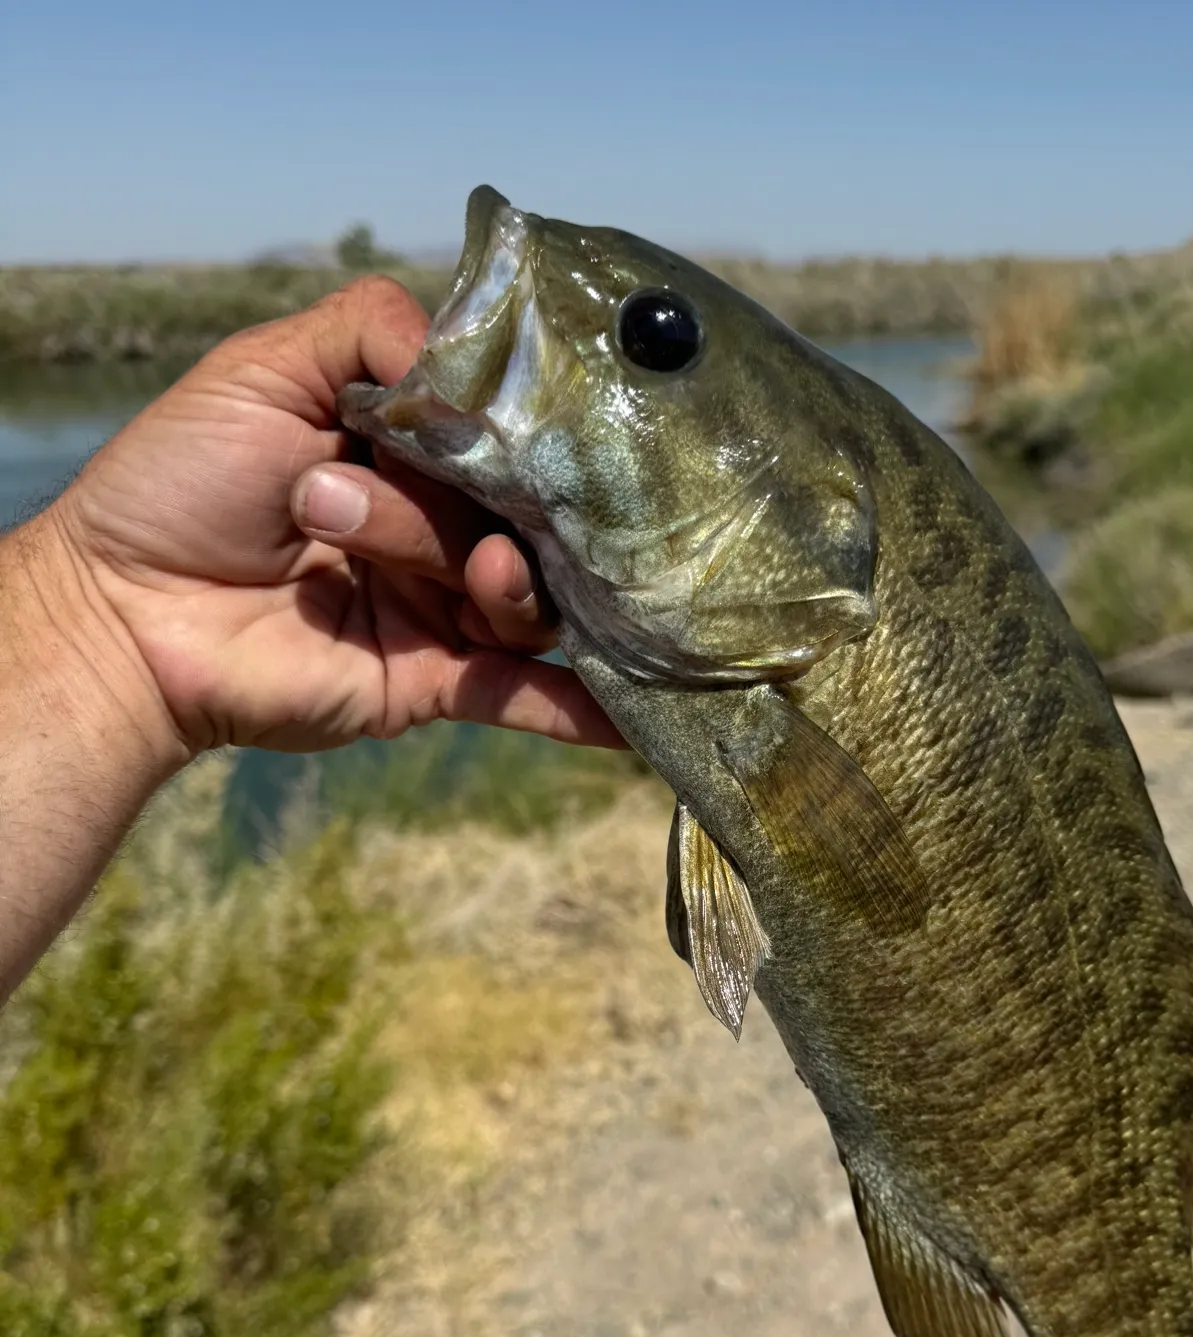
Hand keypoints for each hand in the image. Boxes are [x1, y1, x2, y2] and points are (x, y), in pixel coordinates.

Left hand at [39, 274, 621, 765]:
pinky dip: (581, 714)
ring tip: (477, 570)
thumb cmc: (181, 483)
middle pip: (525, 518)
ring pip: (525, 596)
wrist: (124, 615)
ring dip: (504, 581)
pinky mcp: (434, 684)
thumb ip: (370, 332)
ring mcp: (443, 609)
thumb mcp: (267, 369)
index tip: (550, 425)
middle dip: (497, 511)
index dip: (527, 432)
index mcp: (410, 455)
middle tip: (472, 508)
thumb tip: (475, 353)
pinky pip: (523, 698)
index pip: (505, 436)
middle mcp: (439, 529)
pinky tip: (640, 721)